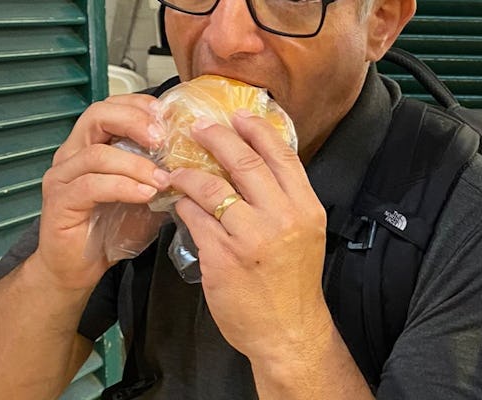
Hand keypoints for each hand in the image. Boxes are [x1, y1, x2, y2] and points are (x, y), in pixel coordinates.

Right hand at [35, 95, 168, 289]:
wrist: (79, 268)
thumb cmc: (113, 229)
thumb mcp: (148, 195)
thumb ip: (163, 174)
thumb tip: (199, 162)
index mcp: (93, 145)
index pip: (112, 106)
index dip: (140, 105)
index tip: (169, 116)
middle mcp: (73, 154)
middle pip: (98, 116)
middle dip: (135, 122)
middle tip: (163, 139)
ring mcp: (63, 177)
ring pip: (97, 153)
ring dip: (136, 163)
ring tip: (162, 178)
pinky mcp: (59, 202)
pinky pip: (91, 185)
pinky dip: (123, 187)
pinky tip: (145, 194)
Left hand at [168, 111, 329, 361]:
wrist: (288, 331)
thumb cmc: (293, 283)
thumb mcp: (303, 234)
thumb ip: (284, 201)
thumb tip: (254, 168)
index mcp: (306, 208)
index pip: (282, 156)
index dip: (257, 130)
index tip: (238, 114)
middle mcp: (282, 218)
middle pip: (245, 163)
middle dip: (218, 139)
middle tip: (197, 127)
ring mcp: (251, 237)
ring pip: (212, 188)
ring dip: (189, 174)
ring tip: (175, 170)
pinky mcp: (222, 257)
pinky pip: (195, 220)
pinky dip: (182, 208)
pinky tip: (176, 205)